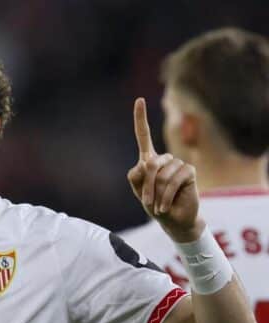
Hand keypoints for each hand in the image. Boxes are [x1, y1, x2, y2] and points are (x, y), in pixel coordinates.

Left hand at [127, 98, 203, 241]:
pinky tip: (165, 206)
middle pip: (149, 164)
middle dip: (145, 185)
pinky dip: (166, 196)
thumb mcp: (139, 192)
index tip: (139, 99)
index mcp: (149, 159)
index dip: (141, 118)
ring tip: (158, 205)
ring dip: (156, 193)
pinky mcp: (189, 171)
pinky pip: (173, 181)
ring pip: (161, 174)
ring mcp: (178, 164)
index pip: (143, 135)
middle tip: (146, 202)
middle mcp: (164, 158)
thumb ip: (135, 177)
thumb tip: (145, 162)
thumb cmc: (154, 204)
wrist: (173, 220)